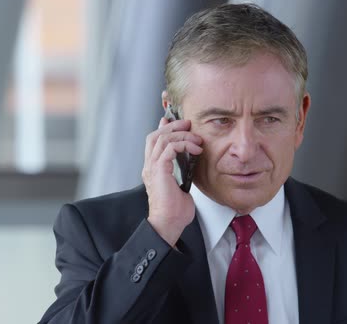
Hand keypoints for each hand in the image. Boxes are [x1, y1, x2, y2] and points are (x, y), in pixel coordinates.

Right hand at [143, 117, 202, 246]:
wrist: (169, 223)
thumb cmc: (175, 210)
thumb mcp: (181, 185)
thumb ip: (182, 172)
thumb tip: (190, 164)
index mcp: (153, 169)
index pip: (154, 142)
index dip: (164, 129)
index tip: (179, 124)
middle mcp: (150, 166)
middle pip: (155, 136)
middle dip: (173, 126)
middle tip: (188, 123)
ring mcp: (152, 167)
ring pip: (162, 139)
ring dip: (182, 135)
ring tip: (196, 139)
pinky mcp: (159, 170)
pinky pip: (169, 148)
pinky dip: (184, 144)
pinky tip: (196, 149)